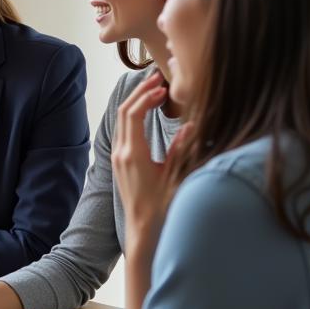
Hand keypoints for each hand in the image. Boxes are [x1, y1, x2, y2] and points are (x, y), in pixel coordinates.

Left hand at [111, 73, 193, 257]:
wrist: (144, 230)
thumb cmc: (162, 207)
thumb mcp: (177, 177)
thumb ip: (183, 150)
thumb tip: (191, 126)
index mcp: (133, 154)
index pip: (133, 114)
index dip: (146, 96)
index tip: (162, 86)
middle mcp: (121, 153)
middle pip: (124, 112)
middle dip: (139, 93)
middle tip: (156, 79)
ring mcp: (118, 158)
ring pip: (121, 121)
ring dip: (135, 103)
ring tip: (153, 90)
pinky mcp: (121, 163)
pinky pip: (123, 131)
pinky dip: (134, 116)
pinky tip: (147, 112)